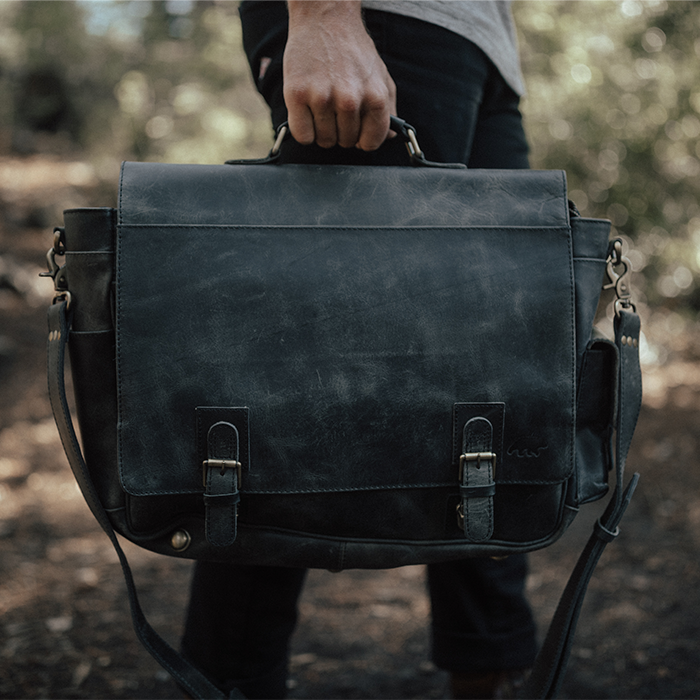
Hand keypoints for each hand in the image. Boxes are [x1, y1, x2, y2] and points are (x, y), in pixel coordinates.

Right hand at [284, 0, 396, 150]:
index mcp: (375, 97)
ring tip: (323, 108)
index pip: (371, 142)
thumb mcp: (381, 77)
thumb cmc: (353, 50)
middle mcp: (349, 99)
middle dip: (342, 132)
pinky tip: (308, 113)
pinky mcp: (296, 94)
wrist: (326, 17)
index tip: (356, 130)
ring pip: (324, 140)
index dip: (363, 139)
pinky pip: (302, 136)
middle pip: (345, 142)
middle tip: (336, 111)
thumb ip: (388, 109)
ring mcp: (321, 97)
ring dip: (322, 131)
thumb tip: (389, 137)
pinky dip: (304, 131)